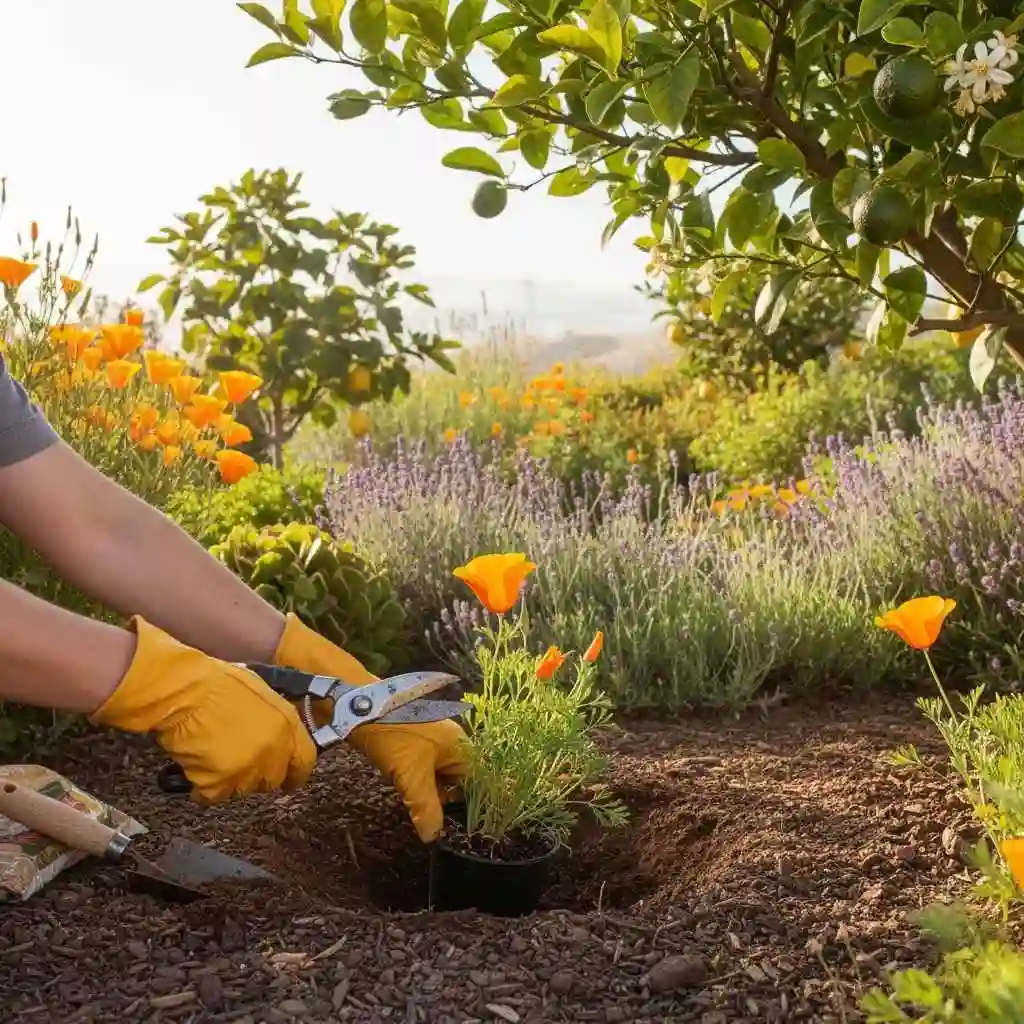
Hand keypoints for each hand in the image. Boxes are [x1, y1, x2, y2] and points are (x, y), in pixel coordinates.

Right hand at [90, 616, 316, 803]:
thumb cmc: (217, 683)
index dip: (296, 773)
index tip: (289, 780)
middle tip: (237, 763)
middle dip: (257, 775)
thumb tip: (275, 733)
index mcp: (287, 725)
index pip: (305, 761)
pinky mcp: (219, 783)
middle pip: (272, 779)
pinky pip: (214, 795)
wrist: (185, 692)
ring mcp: (247, 769)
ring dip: (230, 780)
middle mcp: (273, 751)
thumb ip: (274, 720)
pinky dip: (203, 787)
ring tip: (212, 758)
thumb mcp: (260, 693)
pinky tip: (195, 768)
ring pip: (243, 789)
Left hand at [274, 614, 467, 840]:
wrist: (361, 706)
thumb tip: (434, 837)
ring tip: (418, 807)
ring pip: (437, 773)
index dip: (466, 804)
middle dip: (443, 799)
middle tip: (431, 820)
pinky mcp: (414, 738)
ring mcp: (432, 738)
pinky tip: (405, 789)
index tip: (456, 826)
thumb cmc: (395, 738)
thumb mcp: (412, 777)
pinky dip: (416, 779)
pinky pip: (423, 765)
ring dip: (428, 790)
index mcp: (460, 745)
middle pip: (456, 778)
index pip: (474, 782)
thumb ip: (427, 809)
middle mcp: (451, 740)